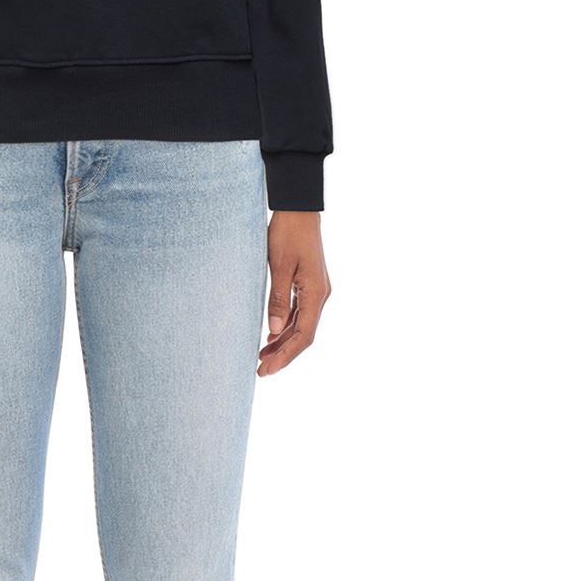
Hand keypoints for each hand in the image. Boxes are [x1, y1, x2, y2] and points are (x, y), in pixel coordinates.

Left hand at [258, 210, 329, 376]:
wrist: (299, 209)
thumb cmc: (288, 233)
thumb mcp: (279, 265)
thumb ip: (278, 299)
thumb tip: (273, 331)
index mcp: (316, 293)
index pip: (304, 335)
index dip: (286, 356)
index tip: (267, 370)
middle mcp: (320, 295)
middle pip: (304, 335)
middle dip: (283, 355)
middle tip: (260, 371)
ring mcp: (315, 290)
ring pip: (301, 326)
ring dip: (283, 343)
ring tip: (262, 358)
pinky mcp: (308, 285)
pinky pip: (299, 313)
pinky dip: (285, 327)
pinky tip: (271, 336)